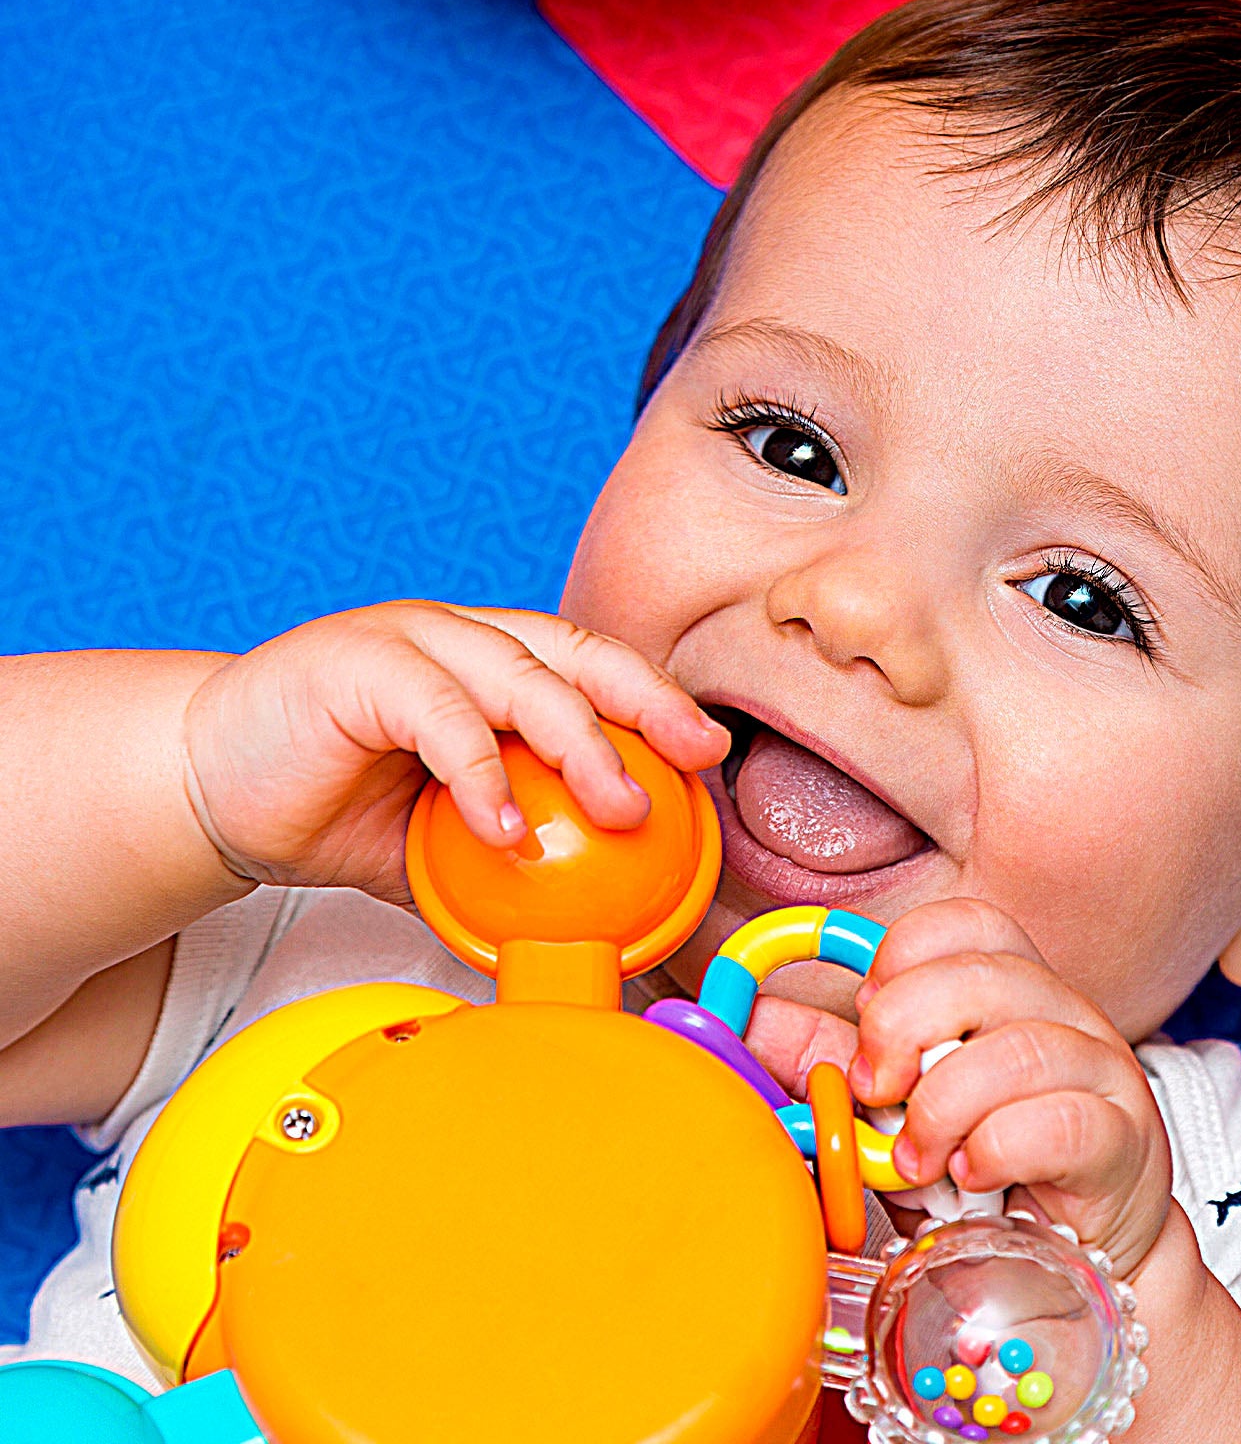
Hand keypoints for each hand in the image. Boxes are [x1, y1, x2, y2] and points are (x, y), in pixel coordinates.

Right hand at [179, 602, 729, 902]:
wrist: (206, 786)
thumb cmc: (327, 803)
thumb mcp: (438, 842)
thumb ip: (505, 866)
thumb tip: (584, 930)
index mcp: (491, 662)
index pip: (593, 667)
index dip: (655, 701)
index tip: (707, 755)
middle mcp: (460, 636)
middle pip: (576, 656)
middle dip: (644, 706)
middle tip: (689, 766)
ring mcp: (409, 640)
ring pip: (520, 676)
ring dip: (578, 745)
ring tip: (618, 810)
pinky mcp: (355, 664)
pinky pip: (438, 714)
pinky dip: (480, 774)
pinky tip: (505, 831)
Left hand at [746, 898, 1173, 1277]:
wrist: (1079, 1268)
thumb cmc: (988, 1178)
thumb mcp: (897, 1114)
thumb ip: (834, 1061)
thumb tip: (752, 1016)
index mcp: (1011, 989)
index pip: (965, 923)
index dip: (902, 959)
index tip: (864, 1023)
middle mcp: (1064, 1013)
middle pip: (983, 972)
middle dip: (905, 1031)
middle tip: (876, 1093)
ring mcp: (1102, 1071)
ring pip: (1020, 1047)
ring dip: (944, 1109)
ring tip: (919, 1160)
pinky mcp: (1127, 1141)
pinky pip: (1063, 1122)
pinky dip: (999, 1150)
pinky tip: (975, 1178)